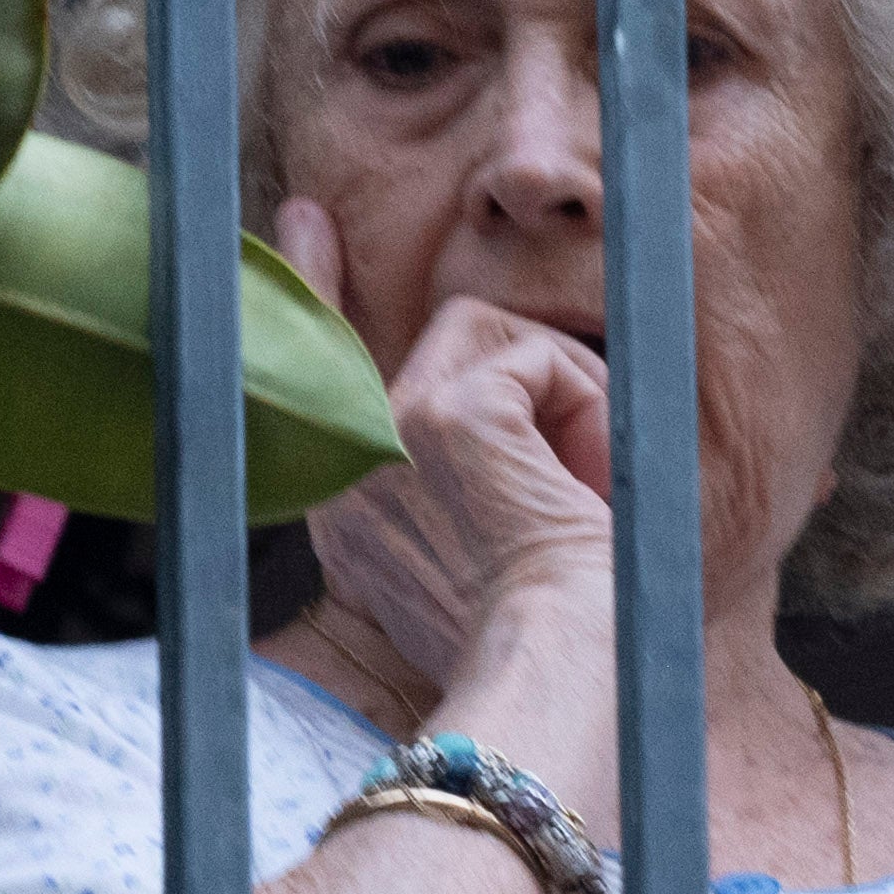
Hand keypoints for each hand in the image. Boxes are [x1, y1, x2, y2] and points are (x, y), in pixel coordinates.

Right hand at [276, 196, 620, 711]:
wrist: (560, 677)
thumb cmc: (558, 642)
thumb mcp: (498, 549)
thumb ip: (477, 476)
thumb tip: (518, 381)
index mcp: (354, 512)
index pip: (331, 370)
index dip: (320, 284)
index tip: (306, 216)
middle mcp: (350, 471)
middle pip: (456, 331)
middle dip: (547, 381)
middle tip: (588, 479)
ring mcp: (386, 434)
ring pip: (499, 333)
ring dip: (569, 400)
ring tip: (580, 491)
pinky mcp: (443, 416)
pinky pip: (540, 356)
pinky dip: (586, 411)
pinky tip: (583, 486)